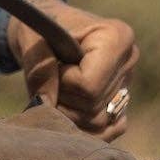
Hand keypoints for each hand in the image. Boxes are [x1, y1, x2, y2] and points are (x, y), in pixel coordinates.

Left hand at [6, 0, 138, 140]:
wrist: (44, 30)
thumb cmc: (37, 27)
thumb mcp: (30, 38)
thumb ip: (39, 70)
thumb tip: (45, 104)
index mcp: (116, 37)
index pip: (89, 86)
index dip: (63, 82)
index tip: (53, 63)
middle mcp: (129, 63)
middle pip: (92, 106)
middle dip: (61, 97)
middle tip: (50, 75)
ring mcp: (128, 86)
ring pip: (96, 123)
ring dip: (66, 111)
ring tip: (56, 85)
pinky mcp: (121, 107)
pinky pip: (102, 132)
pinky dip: (78, 125)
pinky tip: (65, 104)